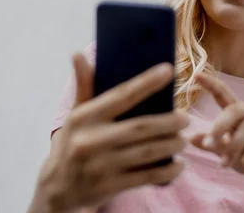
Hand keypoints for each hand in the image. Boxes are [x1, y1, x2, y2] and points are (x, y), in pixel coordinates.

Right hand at [35, 54, 187, 211]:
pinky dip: (167, 171)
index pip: (121, 95)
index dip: (146, 82)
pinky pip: (146, 177)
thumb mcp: (75, 115)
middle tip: (186, 118)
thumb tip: (78, 54)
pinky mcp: (109, 187)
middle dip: (169, 122)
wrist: (57, 190)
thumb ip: (84, 85)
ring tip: (184, 139)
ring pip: (147, 152)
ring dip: (171, 145)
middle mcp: (90, 140)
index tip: (169, 70)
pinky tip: (179, 165)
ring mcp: (100, 166)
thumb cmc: (72, 143)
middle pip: (141, 127)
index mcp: (84, 117)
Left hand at [189, 72, 243, 185]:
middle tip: (208, 144)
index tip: (196, 75)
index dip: (211, 84)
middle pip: (235, 110)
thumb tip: (190, 137)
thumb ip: (212, 145)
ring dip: (235, 146)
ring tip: (226, 163)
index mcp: (238, 112)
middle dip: (219, 127)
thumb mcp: (225, 153)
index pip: (223, 94)